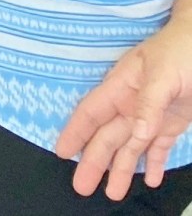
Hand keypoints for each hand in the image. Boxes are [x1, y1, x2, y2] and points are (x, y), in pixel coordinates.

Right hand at [56, 18, 191, 199]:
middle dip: (95, 162)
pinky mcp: (172, 121)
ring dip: (122, 169)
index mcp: (122, 86)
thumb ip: (149, 104)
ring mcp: (152, 113)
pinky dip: (154, 162)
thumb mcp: (163, 73)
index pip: (92, 113)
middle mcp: (132, 103)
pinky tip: (150, 178)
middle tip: (82, 187)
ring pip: (131, 146)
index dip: (75, 133)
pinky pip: (158, 146)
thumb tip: (136, 134)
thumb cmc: (182, 49)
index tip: (62, 153)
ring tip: (113, 193)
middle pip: (108, 137)